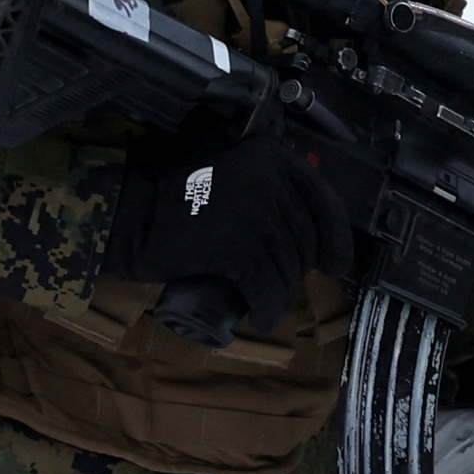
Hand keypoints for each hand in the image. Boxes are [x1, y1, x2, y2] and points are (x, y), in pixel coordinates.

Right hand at [102, 103, 380, 331]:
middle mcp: (269, 177)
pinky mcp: (239, 244)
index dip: (335, 237)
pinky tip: (259, 316)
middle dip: (297, 272)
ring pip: (287, 267)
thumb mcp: (235, 180)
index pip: (322, 200)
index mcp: (272, 157)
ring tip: (266, 307)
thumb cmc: (180, 204)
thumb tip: (313, 240)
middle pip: (304, 238)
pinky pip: (267, 286)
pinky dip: (266, 307)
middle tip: (280, 288)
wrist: (137, 219)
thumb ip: (270, 191)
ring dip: (280, 296)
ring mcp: (256, 210)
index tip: (336, 262)